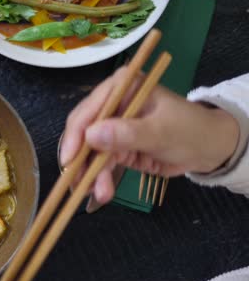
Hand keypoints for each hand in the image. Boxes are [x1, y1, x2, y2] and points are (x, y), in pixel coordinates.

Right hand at [60, 67, 240, 203]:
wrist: (212, 149)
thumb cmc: (191, 130)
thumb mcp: (161, 131)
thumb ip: (127, 133)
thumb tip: (91, 135)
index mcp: (121, 86)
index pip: (89, 109)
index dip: (76, 134)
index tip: (69, 159)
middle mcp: (112, 102)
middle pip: (82, 131)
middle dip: (81, 158)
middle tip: (78, 183)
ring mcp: (112, 125)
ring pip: (89, 150)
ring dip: (91, 173)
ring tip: (100, 194)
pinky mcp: (115, 145)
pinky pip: (99, 162)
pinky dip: (99, 178)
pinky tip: (104, 192)